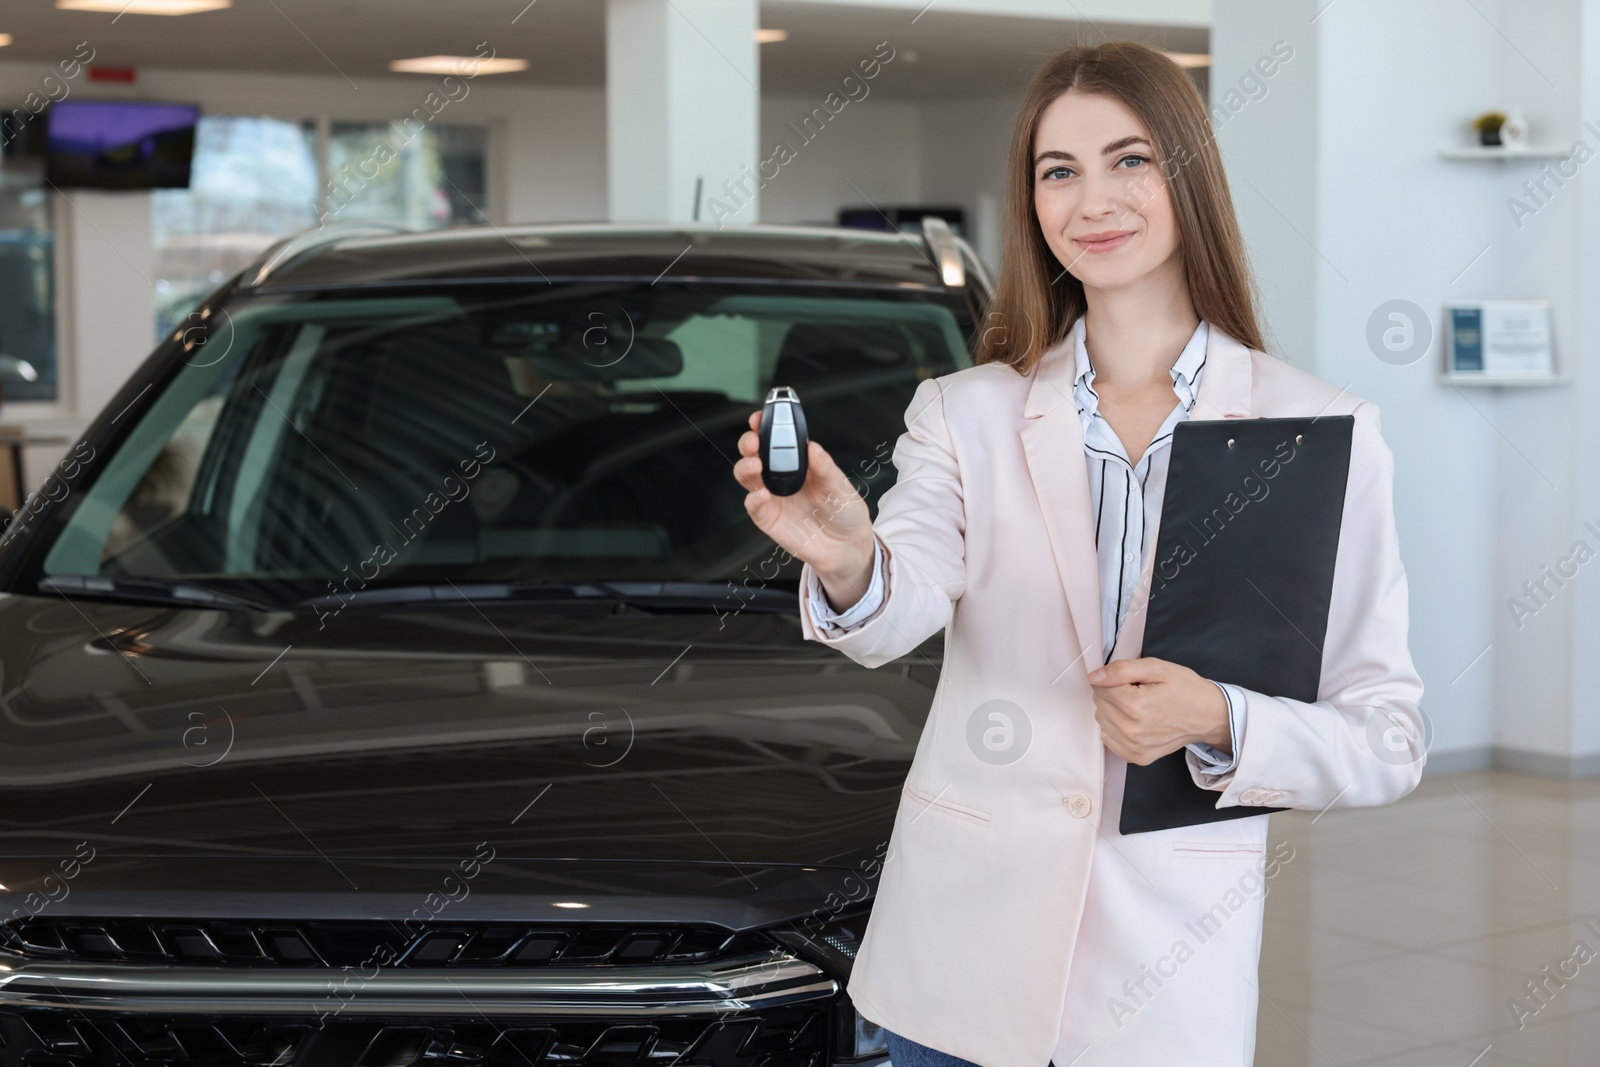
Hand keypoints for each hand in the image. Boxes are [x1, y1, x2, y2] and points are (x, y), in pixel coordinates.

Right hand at [733, 410, 875, 600]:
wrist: (846, 546)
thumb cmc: (844, 511)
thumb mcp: (840, 485)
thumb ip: (825, 467)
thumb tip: (811, 447)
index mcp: (798, 462)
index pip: (775, 438)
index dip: (764, 425)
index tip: (760, 417)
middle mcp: (781, 476)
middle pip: (754, 453)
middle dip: (748, 443)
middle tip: (754, 441)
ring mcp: (772, 496)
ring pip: (747, 476)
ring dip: (746, 467)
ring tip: (756, 465)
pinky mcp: (768, 518)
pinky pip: (753, 505)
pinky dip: (754, 498)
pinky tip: (763, 495)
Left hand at [1087, 657, 1229, 765]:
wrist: (1208, 716)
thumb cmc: (1185, 689)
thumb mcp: (1156, 667)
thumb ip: (1121, 670)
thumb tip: (1093, 677)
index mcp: (1135, 705)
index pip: (1099, 687)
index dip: (1115, 679)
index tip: (1134, 682)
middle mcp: (1132, 730)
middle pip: (1099, 703)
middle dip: (1113, 694)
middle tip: (1139, 693)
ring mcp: (1134, 747)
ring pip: (1102, 720)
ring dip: (1114, 711)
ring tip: (1140, 708)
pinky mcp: (1137, 757)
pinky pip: (1109, 738)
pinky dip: (1117, 728)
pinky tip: (1136, 722)